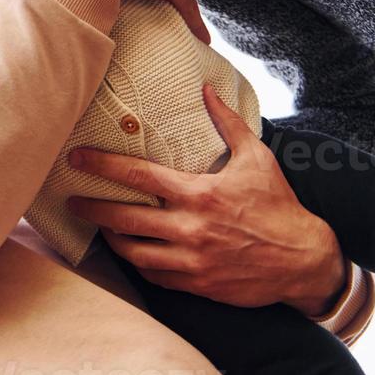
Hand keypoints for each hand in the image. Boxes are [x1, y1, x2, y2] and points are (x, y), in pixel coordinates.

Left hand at [63, 85, 346, 313]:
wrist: (304, 260)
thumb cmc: (278, 205)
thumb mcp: (257, 158)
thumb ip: (227, 123)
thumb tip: (207, 90)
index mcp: (200, 193)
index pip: (139, 176)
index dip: (102, 166)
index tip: (77, 158)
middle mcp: (191, 228)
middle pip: (124, 218)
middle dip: (91, 209)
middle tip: (71, 201)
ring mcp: (192, 260)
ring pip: (133, 252)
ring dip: (111, 239)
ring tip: (100, 227)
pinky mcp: (197, 284)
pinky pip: (154, 276)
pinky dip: (137, 263)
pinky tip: (131, 252)